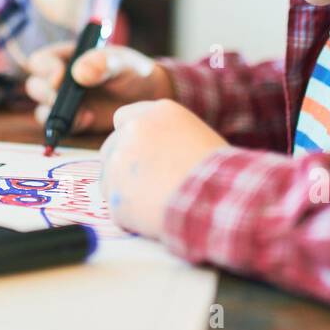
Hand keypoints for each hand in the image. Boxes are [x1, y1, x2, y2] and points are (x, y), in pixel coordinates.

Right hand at [24, 41, 174, 134]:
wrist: (148, 97)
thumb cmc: (132, 72)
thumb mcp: (121, 62)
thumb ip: (103, 63)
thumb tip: (78, 73)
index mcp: (65, 57)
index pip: (40, 61)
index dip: (45, 69)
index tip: (60, 77)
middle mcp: (59, 80)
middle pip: (35, 87)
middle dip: (46, 95)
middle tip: (63, 101)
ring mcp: (64, 103)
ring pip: (43, 111)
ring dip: (56, 115)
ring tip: (84, 114)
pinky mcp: (72, 122)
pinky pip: (59, 128)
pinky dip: (69, 127)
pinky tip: (89, 120)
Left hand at [100, 99, 228, 237]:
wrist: (220, 200)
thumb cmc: (219, 173)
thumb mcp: (195, 136)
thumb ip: (165, 136)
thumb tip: (150, 151)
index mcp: (157, 112)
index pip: (123, 119)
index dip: (131, 139)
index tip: (141, 155)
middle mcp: (134, 130)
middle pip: (111, 148)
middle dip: (124, 166)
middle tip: (148, 186)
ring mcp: (120, 160)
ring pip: (109, 178)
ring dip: (124, 191)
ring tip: (157, 202)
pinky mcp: (114, 193)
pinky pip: (116, 207)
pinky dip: (130, 215)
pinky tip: (154, 216)